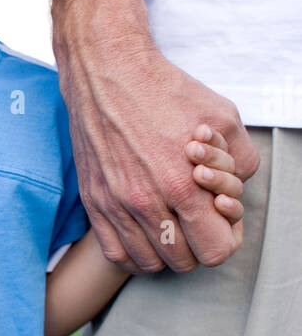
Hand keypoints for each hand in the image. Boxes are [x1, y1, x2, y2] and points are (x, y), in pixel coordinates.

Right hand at [58, 33, 259, 274]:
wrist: (108, 73)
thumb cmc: (164, 92)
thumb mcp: (223, 117)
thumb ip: (241, 161)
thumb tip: (236, 189)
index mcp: (182, 185)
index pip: (214, 250)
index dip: (225, 239)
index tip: (221, 220)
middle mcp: (146, 202)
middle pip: (182, 261)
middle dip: (197, 245)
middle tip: (197, 220)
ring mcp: (115, 205)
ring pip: (149, 262)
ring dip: (166, 251)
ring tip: (172, 226)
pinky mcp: (93, 202)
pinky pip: (116, 253)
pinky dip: (135, 253)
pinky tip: (145, 234)